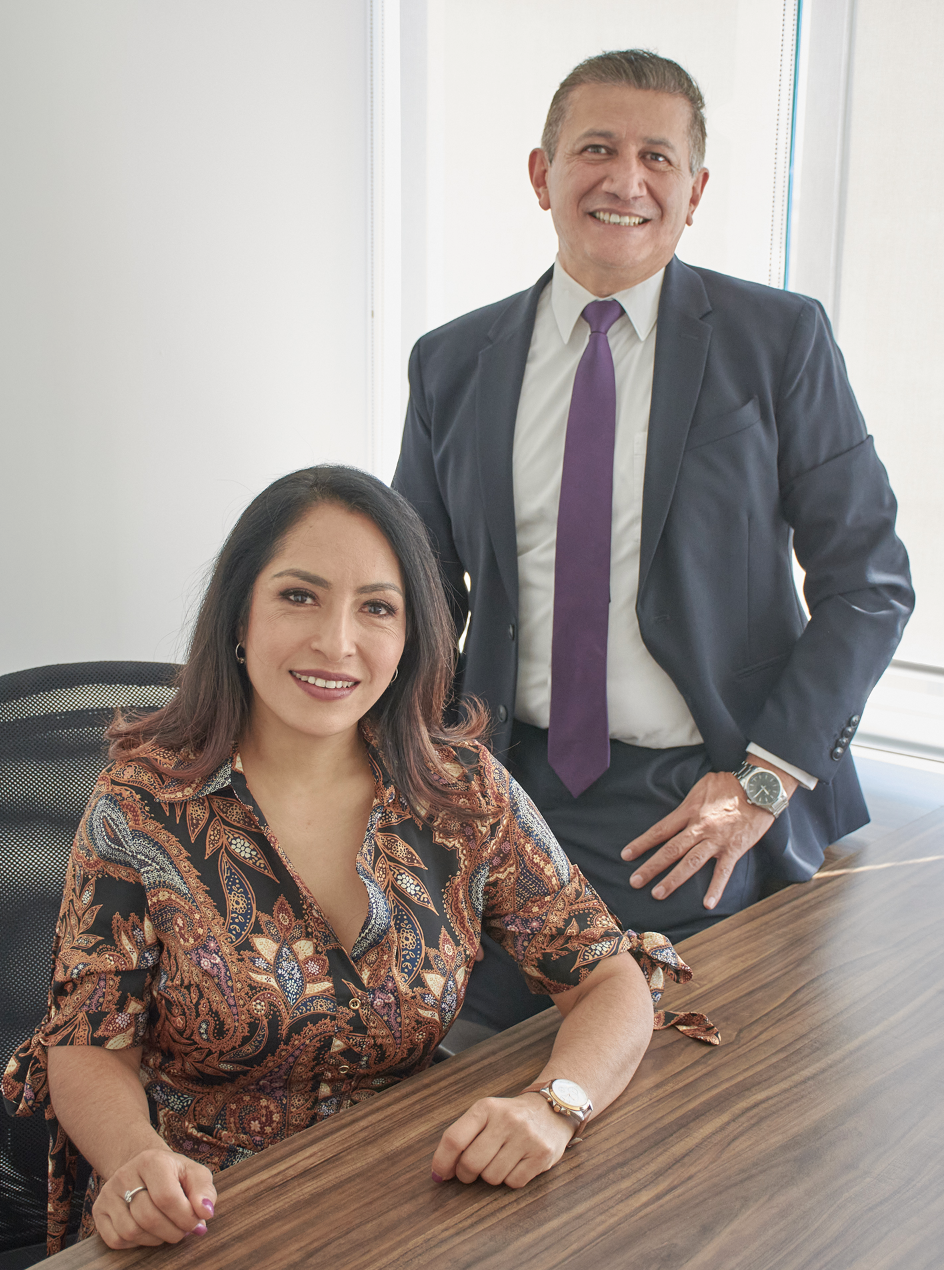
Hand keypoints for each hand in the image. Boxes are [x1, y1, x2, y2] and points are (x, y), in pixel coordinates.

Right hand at [93, 1147, 216, 1248]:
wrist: (144, 1169)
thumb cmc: (173, 1174)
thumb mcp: (194, 1174)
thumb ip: (204, 1191)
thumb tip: (205, 1213)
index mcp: (151, 1161)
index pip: (167, 1197)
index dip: (185, 1217)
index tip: (196, 1223)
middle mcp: (125, 1174)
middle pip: (148, 1218)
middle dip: (172, 1232)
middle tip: (182, 1230)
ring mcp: (108, 1193)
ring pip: (131, 1232)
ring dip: (155, 1239)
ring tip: (166, 1229)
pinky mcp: (98, 1211)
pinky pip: (116, 1240)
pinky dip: (135, 1244)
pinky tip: (147, 1231)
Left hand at [431, 1094, 575, 1187]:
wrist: (553, 1109)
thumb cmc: (510, 1117)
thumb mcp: (487, 1113)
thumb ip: (463, 1136)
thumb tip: (438, 1173)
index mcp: (486, 1108)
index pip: (454, 1138)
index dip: (442, 1161)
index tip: (439, 1175)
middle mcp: (506, 1120)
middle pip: (471, 1163)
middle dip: (466, 1174)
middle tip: (471, 1171)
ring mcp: (526, 1137)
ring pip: (492, 1177)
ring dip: (491, 1176)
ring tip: (500, 1161)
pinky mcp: (542, 1155)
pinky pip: (513, 1182)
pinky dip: (511, 1180)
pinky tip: (516, 1164)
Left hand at [621, 764, 795, 908]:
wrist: (760, 785)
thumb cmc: (730, 783)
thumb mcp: (701, 787)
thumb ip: (688, 803)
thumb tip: (677, 814)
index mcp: (689, 810)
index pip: (660, 830)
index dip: (642, 843)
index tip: (626, 855)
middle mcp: (699, 827)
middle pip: (670, 849)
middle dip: (651, 867)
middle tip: (634, 882)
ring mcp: (717, 839)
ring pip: (690, 862)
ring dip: (673, 879)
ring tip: (657, 894)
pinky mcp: (735, 848)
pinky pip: (723, 872)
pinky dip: (715, 888)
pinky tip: (707, 904)